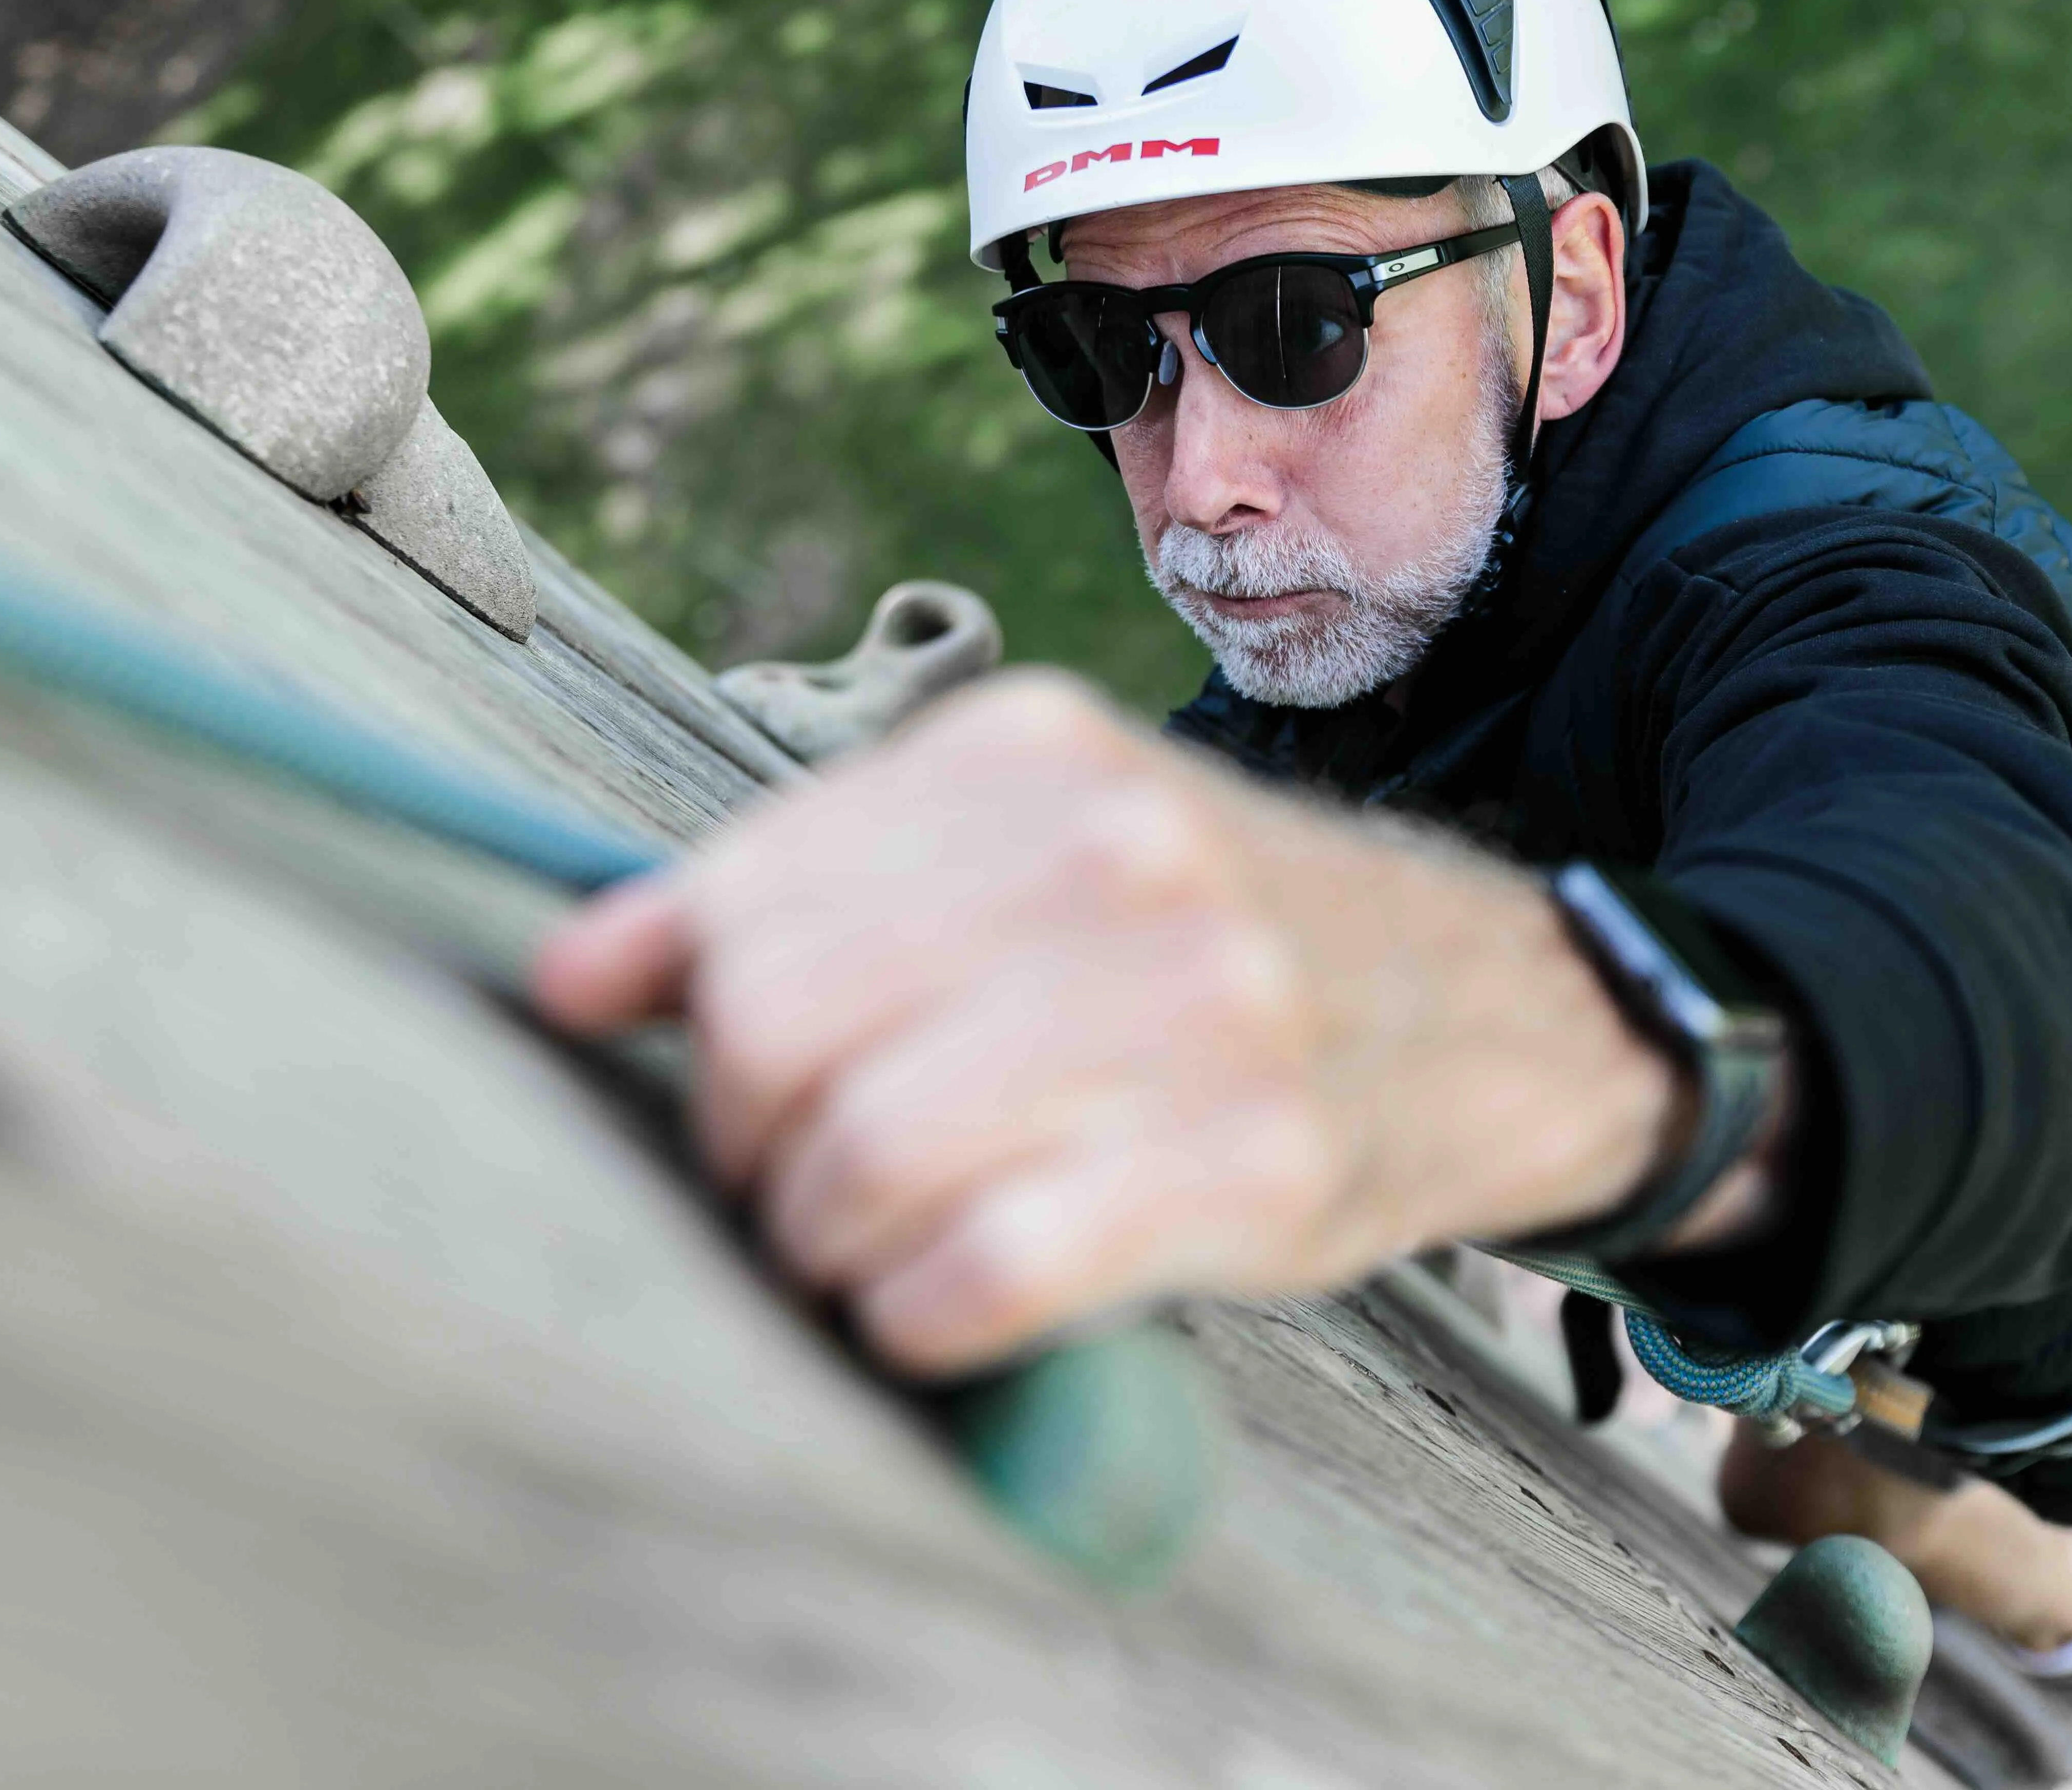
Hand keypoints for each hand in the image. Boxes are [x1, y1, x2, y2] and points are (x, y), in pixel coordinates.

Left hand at [531, 670, 1694, 1374]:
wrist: (1494, 1011)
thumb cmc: (1209, 945)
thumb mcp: (1035, 846)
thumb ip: (812, 886)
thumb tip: (577, 973)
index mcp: (1037, 753)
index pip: (746, 901)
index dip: (692, 1022)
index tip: (734, 1084)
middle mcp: (1115, 854)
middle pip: (780, 1031)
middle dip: (751, 1146)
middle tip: (801, 1187)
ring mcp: (1195, 1008)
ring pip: (862, 1160)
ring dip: (827, 1246)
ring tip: (875, 1249)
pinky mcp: (1248, 1167)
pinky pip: (978, 1272)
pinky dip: (917, 1318)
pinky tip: (943, 1305)